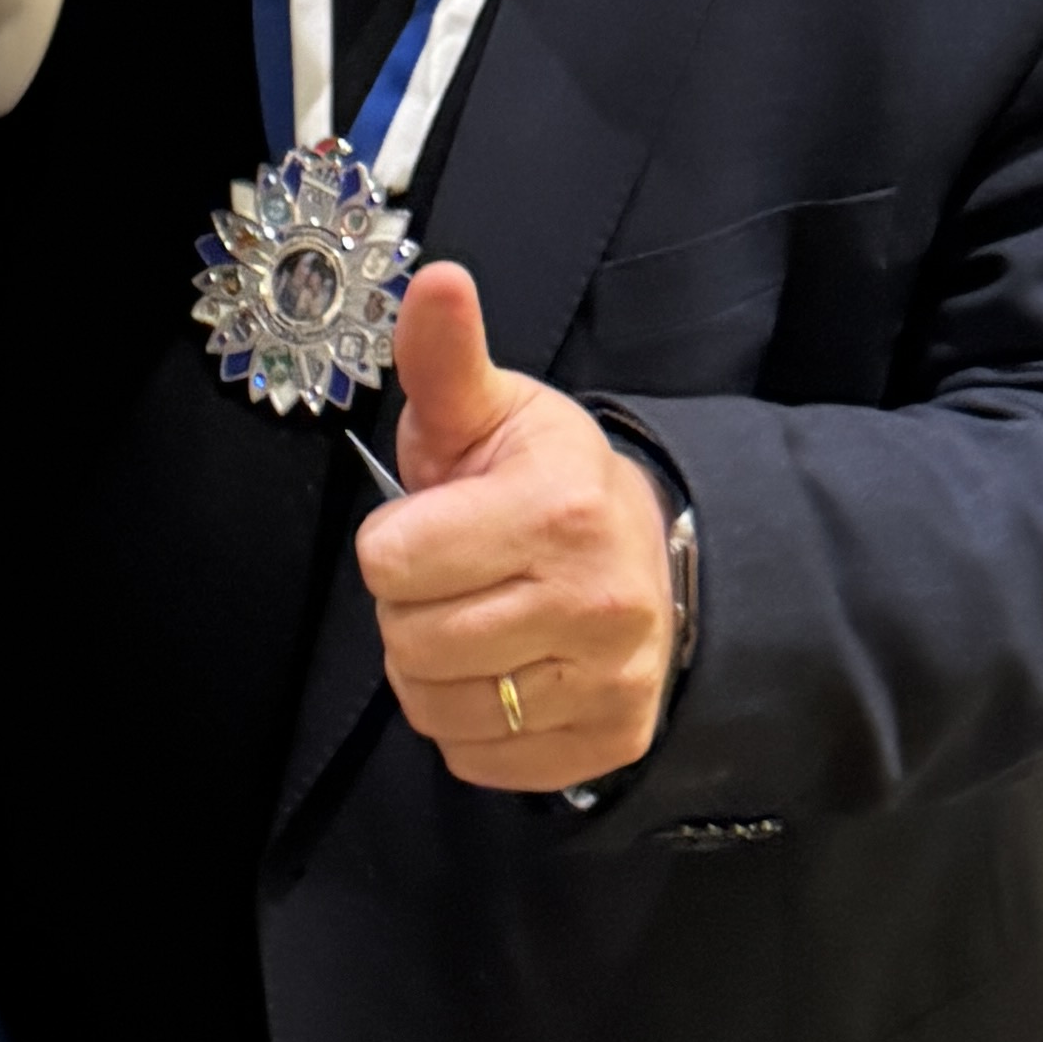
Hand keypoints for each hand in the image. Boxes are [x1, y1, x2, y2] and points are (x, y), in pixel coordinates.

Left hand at [356, 264, 678, 792]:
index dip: (393, 545)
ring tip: (472, 624)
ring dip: (431, 674)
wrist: (650, 555)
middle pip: (410, 643)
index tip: (433, 526)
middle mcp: (594, 603)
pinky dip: (469, 725)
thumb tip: (436, 282)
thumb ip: (446, 359)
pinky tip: (499, 673)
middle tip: (452, 580)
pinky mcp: (608, 742)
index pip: (392, 562)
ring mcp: (608, 682)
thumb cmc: (546, 482)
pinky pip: (477, 759)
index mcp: (557, 511)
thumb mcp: (495, 411)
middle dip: (409, 610)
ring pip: (438, 708)